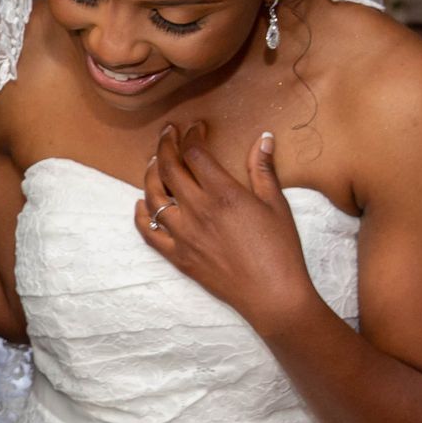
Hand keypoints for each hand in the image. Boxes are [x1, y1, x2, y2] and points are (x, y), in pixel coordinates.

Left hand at [138, 125, 317, 332]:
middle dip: (165, 145)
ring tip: (155, 162)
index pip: (195, 154)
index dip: (192, 136)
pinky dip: (141, 215)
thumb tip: (263, 138)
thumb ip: (263, 169)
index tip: (196, 128)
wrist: (272, 294)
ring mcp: (183, 235)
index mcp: (223, 194)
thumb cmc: (280, 249)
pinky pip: (148, 233)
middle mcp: (197, 211)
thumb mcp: (276, 204)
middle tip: (168, 133)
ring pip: (153, 197)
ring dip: (150, 175)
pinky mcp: (178, 256)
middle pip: (169, 169)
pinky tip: (141, 204)